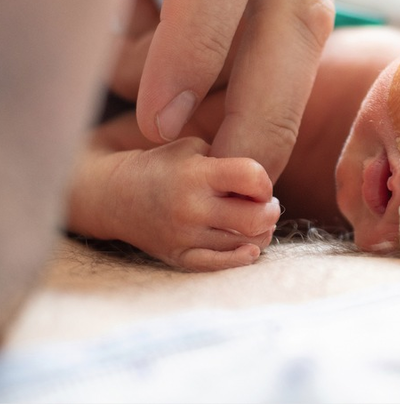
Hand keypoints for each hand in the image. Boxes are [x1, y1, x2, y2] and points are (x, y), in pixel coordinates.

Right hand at [110, 137, 279, 270]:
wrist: (115, 195)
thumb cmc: (165, 166)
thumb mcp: (194, 149)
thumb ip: (228, 163)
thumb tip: (265, 189)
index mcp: (197, 174)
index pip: (251, 177)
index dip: (264, 182)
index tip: (258, 184)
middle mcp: (191, 207)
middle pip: (255, 218)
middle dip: (270, 212)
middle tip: (267, 206)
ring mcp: (184, 236)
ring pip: (245, 244)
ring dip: (260, 233)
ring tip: (254, 222)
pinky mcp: (178, 256)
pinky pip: (219, 265)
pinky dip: (241, 258)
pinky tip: (250, 248)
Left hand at [135, 0, 345, 181]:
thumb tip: (144, 62)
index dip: (197, 42)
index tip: (159, 121)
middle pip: (299, 2)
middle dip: (266, 106)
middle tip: (234, 176)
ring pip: (315, 16)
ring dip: (271, 91)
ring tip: (220, 133)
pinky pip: (312, 9)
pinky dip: (272, 59)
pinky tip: (234, 74)